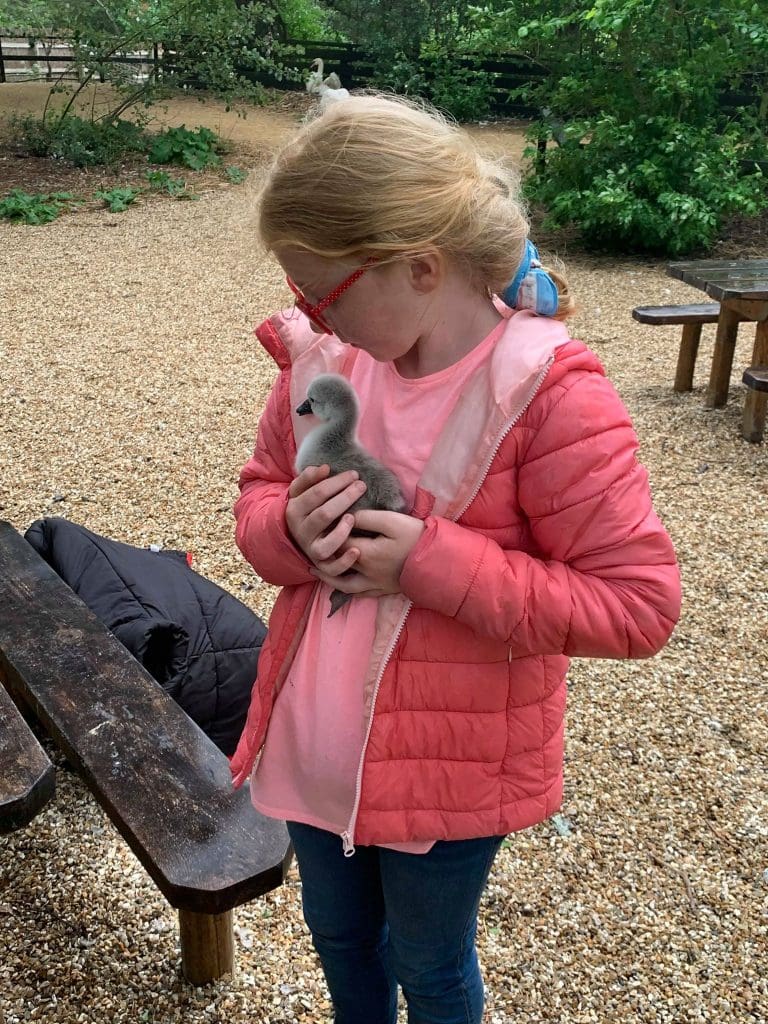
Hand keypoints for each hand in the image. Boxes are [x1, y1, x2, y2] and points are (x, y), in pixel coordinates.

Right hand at [286, 465, 366, 575]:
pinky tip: (357, 550)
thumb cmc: (305, 508)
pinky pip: (332, 569)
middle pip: (324, 515)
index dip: (336, 482)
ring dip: (341, 532)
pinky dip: (344, 562)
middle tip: (361, 486)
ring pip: (326, 544)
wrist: (293, 536)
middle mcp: (302, 531)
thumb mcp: (300, 492)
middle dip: (345, 498)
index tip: (354, 474)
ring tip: (353, 517)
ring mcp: (311, 549)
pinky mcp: (321, 565)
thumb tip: (324, 468)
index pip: (317, 494)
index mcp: (295, 510)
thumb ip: (309, 478)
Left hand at [310, 509, 424, 598]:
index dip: (328, 529)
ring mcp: (374, 583)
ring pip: (342, 583)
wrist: (439, 562)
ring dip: (327, 575)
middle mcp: (364, 571)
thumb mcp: (392, 521)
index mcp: (364, 552)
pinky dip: (346, 589)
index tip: (322, 518)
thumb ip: (367, 517)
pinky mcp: (383, 590)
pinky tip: (342, 584)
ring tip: (315, 568)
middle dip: (323, 551)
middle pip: (336, 562)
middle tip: (312, 540)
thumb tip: (348, 516)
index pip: (337, 540)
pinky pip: (359, 593)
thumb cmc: (416, 538)